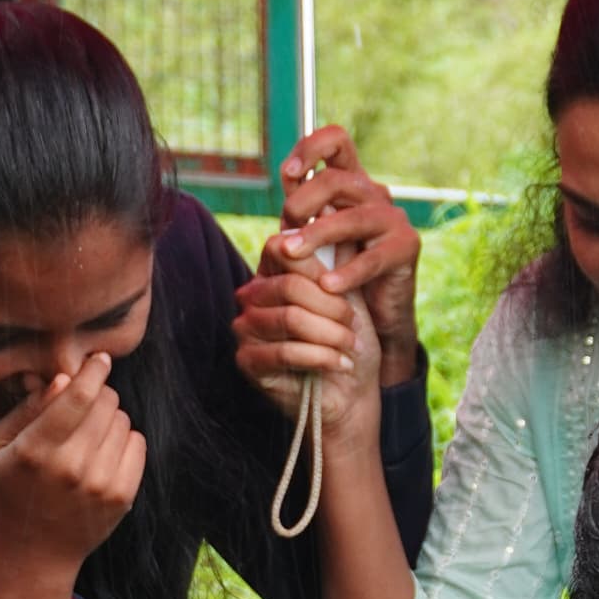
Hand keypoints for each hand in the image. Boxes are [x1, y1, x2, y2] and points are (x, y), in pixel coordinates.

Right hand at [0, 350, 145, 598]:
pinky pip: (138, 443)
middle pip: (106, 403)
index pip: (78, 396)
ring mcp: (100, 484)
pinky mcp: (122, 497)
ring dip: (109, 420)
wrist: (33, 553)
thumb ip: (28, 409)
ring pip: (123, 421)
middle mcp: (71, 467)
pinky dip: (124, 441)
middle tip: (83, 408)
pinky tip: (103, 454)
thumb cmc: (10, 491)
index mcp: (35, 450)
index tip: (99, 360)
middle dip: (97, 396)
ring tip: (87, 439)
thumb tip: (62, 378)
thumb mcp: (0, 447)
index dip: (93, 371)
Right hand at [233, 263, 380, 446]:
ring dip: (330, 334)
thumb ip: (339, 256)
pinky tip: (341, 364)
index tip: (347, 289)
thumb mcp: (351, 294)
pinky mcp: (247, 362)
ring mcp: (245, 329)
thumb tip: (328, 206)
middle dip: (332, 306)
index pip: (283, 249)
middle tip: (353, 324)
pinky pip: (284, 352)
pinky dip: (321, 358)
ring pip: (290, 318)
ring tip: (350, 345)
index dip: (319, 266)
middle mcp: (251, 297)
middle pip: (290, 285)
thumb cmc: (351, 341)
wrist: (352, 392)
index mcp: (272, 274)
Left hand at [271, 125, 422, 368]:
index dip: (310, 149)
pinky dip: (346, 273)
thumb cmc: (335, 269)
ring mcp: (393, 218)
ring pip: (352, 218)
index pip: (336, 141)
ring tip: (290, 253)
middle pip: (336, 179)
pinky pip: (372, 258)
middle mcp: (373, 193)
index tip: (288, 174)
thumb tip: (287, 177)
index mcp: (350, 182)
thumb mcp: (312, 234)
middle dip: (302, 203)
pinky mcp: (406, 247)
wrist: (371, 313)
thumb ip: (300, 208)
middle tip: (283, 234)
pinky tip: (326, 286)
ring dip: (316, 235)